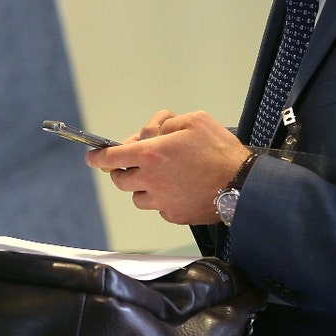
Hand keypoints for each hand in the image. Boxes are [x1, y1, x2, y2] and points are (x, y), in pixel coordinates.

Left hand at [85, 110, 250, 224]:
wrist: (242, 184)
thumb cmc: (219, 150)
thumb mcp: (193, 120)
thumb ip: (164, 123)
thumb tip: (148, 134)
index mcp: (151, 154)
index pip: (112, 158)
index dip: (98, 157)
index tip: (93, 157)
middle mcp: (151, 180)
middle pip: (120, 180)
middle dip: (122, 170)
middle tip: (136, 162)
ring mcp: (161, 202)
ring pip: (137, 196)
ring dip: (142, 185)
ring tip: (162, 175)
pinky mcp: (173, 215)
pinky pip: (157, 208)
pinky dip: (161, 199)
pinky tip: (178, 188)